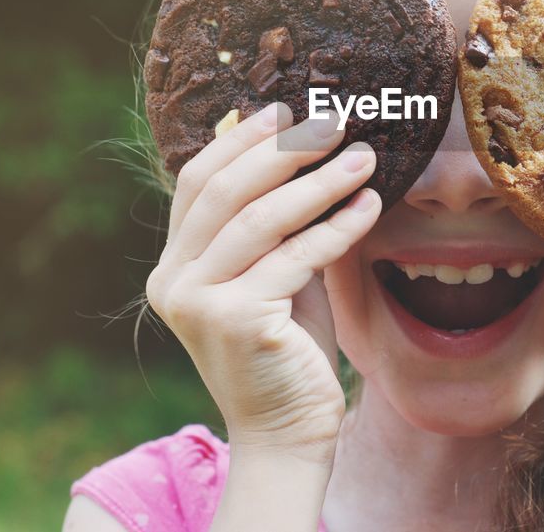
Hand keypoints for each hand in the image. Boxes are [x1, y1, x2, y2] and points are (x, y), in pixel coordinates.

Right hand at [145, 103, 379, 458]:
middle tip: (334, 125)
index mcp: (174, 264)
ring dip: (319, 183)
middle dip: (284, 151)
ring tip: (364, 158)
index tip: (287, 111)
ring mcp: (198, 302)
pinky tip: (370, 206)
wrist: (289, 432)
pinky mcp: (235, 322)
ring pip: (262, 220)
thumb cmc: (288, 347)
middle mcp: (173, 280)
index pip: (199, 182)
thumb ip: (272, 222)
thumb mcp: (273, 273)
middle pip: (226, 191)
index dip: (242, 141)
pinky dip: (337, 227)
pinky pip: (296, 257)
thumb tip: (296, 145)